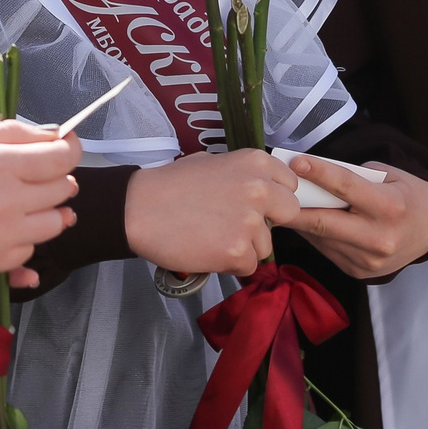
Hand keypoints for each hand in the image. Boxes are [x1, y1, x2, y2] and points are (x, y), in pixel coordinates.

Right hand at [0, 120, 80, 287]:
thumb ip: (11, 133)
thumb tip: (52, 135)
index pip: (61, 157)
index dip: (70, 147)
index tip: (65, 143)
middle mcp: (7, 203)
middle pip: (63, 189)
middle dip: (58, 176)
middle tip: (38, 171)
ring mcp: (2, 237)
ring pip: (55, 223)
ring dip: (49, 210)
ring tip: (25, 200)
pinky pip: (30, 251)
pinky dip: (24, 237)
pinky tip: (4, 226)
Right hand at [125, 149, 303, 277]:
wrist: (138, 209)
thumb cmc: (170, 185)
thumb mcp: (212, 162)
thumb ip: (242, 175)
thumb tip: (260, 187)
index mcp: (255, 163)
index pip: (289, 185)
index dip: (274, 198)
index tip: (256, 205)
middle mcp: (260, 189)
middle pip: (289, 213)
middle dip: (268, 222)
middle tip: (239, 226)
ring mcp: (250, 222)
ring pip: (265, 245)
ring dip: (244, 246)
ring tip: (212, 237)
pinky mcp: (238, 251)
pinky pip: (248, 266)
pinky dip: (230, 264)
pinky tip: (207, 251)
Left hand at [280, 159, 427, 279]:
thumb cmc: (407, 195)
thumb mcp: (390, 176)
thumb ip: (355, 176)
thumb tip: (315, 177)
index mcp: (389, 207)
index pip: (346, 187)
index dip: (318, 173)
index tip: (295, 162)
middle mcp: (378, 237)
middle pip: (323, 221)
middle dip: (293, 207)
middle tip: (272, 192)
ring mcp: (367, 260)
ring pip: (320, 237)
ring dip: (299, 221)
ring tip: (283, 204)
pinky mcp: (358, 272)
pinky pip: (326, 249)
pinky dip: (313, 234)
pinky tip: (304, 221)